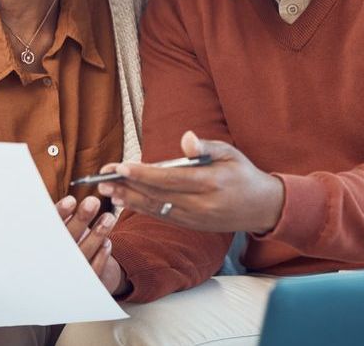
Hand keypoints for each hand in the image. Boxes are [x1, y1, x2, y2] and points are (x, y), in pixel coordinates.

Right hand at [57, 195, 127, 294]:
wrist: (63, 280)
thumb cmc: (60, 243)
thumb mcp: (55, 230)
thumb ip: (57, 216)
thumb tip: (66, 197)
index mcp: (42, 242)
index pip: (49, 227)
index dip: (60, 213)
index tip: (71, 200)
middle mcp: (52, 259)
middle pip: (67, 238)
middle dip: (80, 220)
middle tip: (93, 202)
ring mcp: (67, 273)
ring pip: (83, 253)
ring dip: (97, 235)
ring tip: (109, 217)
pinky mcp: (83, 283)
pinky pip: (92, 271)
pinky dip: (101, 257)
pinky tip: (107, 242)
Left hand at [97, 131, 284, 233]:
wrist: (261, 207)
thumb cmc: (243, 173)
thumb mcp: (229, 152)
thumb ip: (205, 147)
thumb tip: (186, 138)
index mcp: (210, 183)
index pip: (170, 179)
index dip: (143, 174)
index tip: (121, 166)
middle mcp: (200, 205)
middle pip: (157, 195)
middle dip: (128, 186)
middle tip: (102, 177)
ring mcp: (194, 218)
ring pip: (156, 208)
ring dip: (129, 199)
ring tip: (106, 189)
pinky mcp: (191, 225)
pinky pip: (162, 216)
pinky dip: (141, 208)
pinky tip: (124, 200)